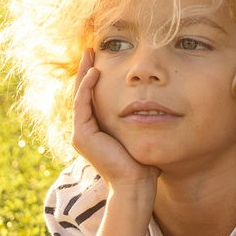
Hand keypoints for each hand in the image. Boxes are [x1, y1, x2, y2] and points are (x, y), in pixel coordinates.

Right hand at [72, 51, 157, 194]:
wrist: (135, 186)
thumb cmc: (143, 165)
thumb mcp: (140, 135)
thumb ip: (140, 121)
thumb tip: (156, 106)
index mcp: (96, 132)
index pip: (92, 99)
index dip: (95, 79)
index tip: (102, 59)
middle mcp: (85, 132)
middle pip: (82, 93)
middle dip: (86, 70)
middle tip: (90, 49)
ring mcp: (81, 134)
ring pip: (80, 95)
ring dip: (85, 73)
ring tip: (91, 54)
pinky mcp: (82, 136)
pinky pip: (82, 104)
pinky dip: (88, 87)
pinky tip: (96, 72)